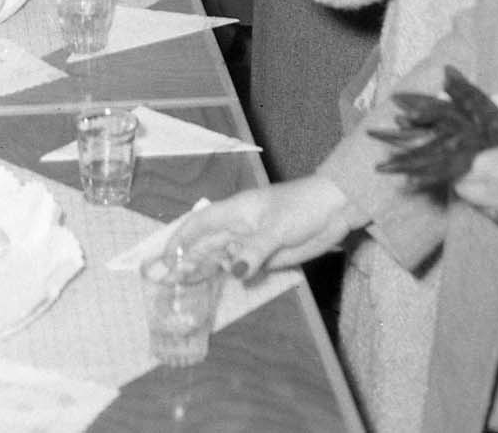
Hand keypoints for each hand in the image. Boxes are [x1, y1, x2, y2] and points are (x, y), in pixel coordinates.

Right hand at [167, 176, 363, 279]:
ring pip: (222, 258)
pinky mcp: (266, 258)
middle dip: (187, 259)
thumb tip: (235, 271)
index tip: (165, 257)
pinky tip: (219, 288)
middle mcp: (238, 228)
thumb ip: (255, 249)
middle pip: (207, 243)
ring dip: (206, 271)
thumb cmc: (301, 208)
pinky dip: (231, 277)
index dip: (180, 237)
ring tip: (186, 290)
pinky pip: (243, 269)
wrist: (333, 210)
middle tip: (169, 282)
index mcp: (235, 211)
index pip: (200, 223)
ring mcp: (252, 243)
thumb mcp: (277, 228)